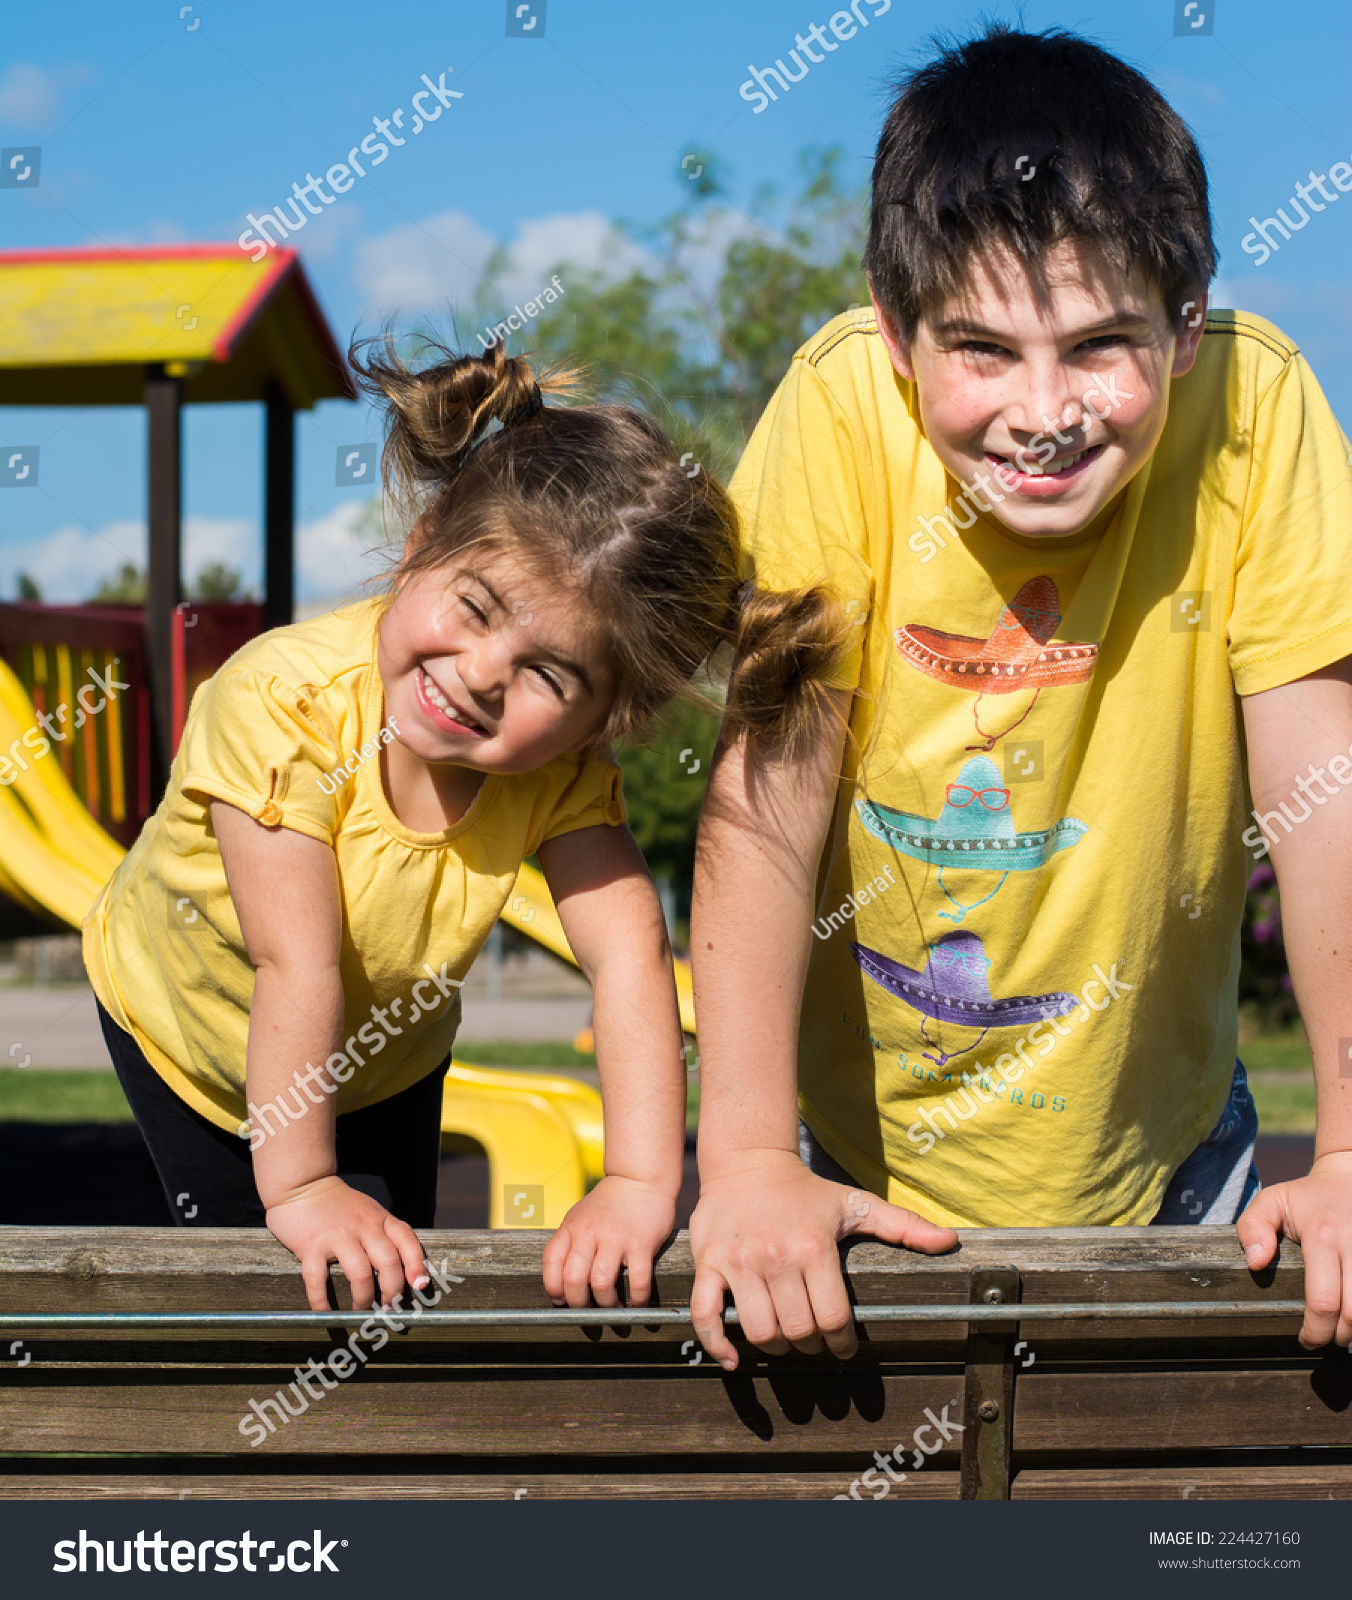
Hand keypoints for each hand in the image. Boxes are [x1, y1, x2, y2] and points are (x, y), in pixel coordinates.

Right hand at [264, 1175, 430, 1311]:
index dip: (417, 1264)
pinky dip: (322, 1302)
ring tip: (361, 1311)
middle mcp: (363, 1226)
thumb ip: (383, 1234)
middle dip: (392, 1292)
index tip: (421, 1286)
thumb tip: (402, 1270)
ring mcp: (337, 1236)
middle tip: (389, 1309)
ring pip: (360, 1275)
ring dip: (363, 1300)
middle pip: (388, 1263)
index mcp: (380, 1219)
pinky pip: (318, 1280)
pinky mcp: (310, 1246)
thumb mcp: (369, 1212)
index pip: (407, 1240)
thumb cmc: (339, 1205)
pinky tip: (326, 1313)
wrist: (302, 1184)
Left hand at [542, 1175, 677, 1309]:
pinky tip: (637, 1303)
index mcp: (572, 1227)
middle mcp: (590, 1232)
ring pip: (601, 1284)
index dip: (553, 1288)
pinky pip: (638, 1281)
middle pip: (573, 1279)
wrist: (639, 1178)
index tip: (562, 1301)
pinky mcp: (642, 1243)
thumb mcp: (580, 1216)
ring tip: (612, 1307)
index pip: (551, 1262)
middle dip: (579, 1304)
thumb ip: (570, 1244)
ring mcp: (616, 1238)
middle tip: (588, 1311)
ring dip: (606, 1304)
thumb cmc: (608, 1204)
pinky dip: (637, 1300)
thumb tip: (561, 1285)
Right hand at [689, 1149, 958, 1370]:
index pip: (833, 1318)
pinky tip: (733, 1359)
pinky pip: (707, 1315)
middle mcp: (776, 1257)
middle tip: (815, 1341)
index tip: (844, 1348)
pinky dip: (718, 1344)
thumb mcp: (855, 1204)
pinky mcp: (709, 1263)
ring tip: (785, 1339)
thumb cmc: (806, 1190)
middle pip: (799, 1330)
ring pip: (760, 1330)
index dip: (843, 1343)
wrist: (748, 1162)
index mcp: (814, 1247)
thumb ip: (903, 1224)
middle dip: (811, 1345)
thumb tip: (951, 1241)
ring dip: (776, 1346)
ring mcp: (739, 1262)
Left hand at [1237, 1150, 1351, 1348]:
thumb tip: (1255, 1264)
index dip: (1315, 1330)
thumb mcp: (1271, 1200)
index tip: (1304, 1339)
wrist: (1349, 1176)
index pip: (1323, 1300)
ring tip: (1341, 1330)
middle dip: (1338, 1336)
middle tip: (1324, 1339)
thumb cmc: (1307, 1197)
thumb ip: (1252, 1227)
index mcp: (1323, 1235)